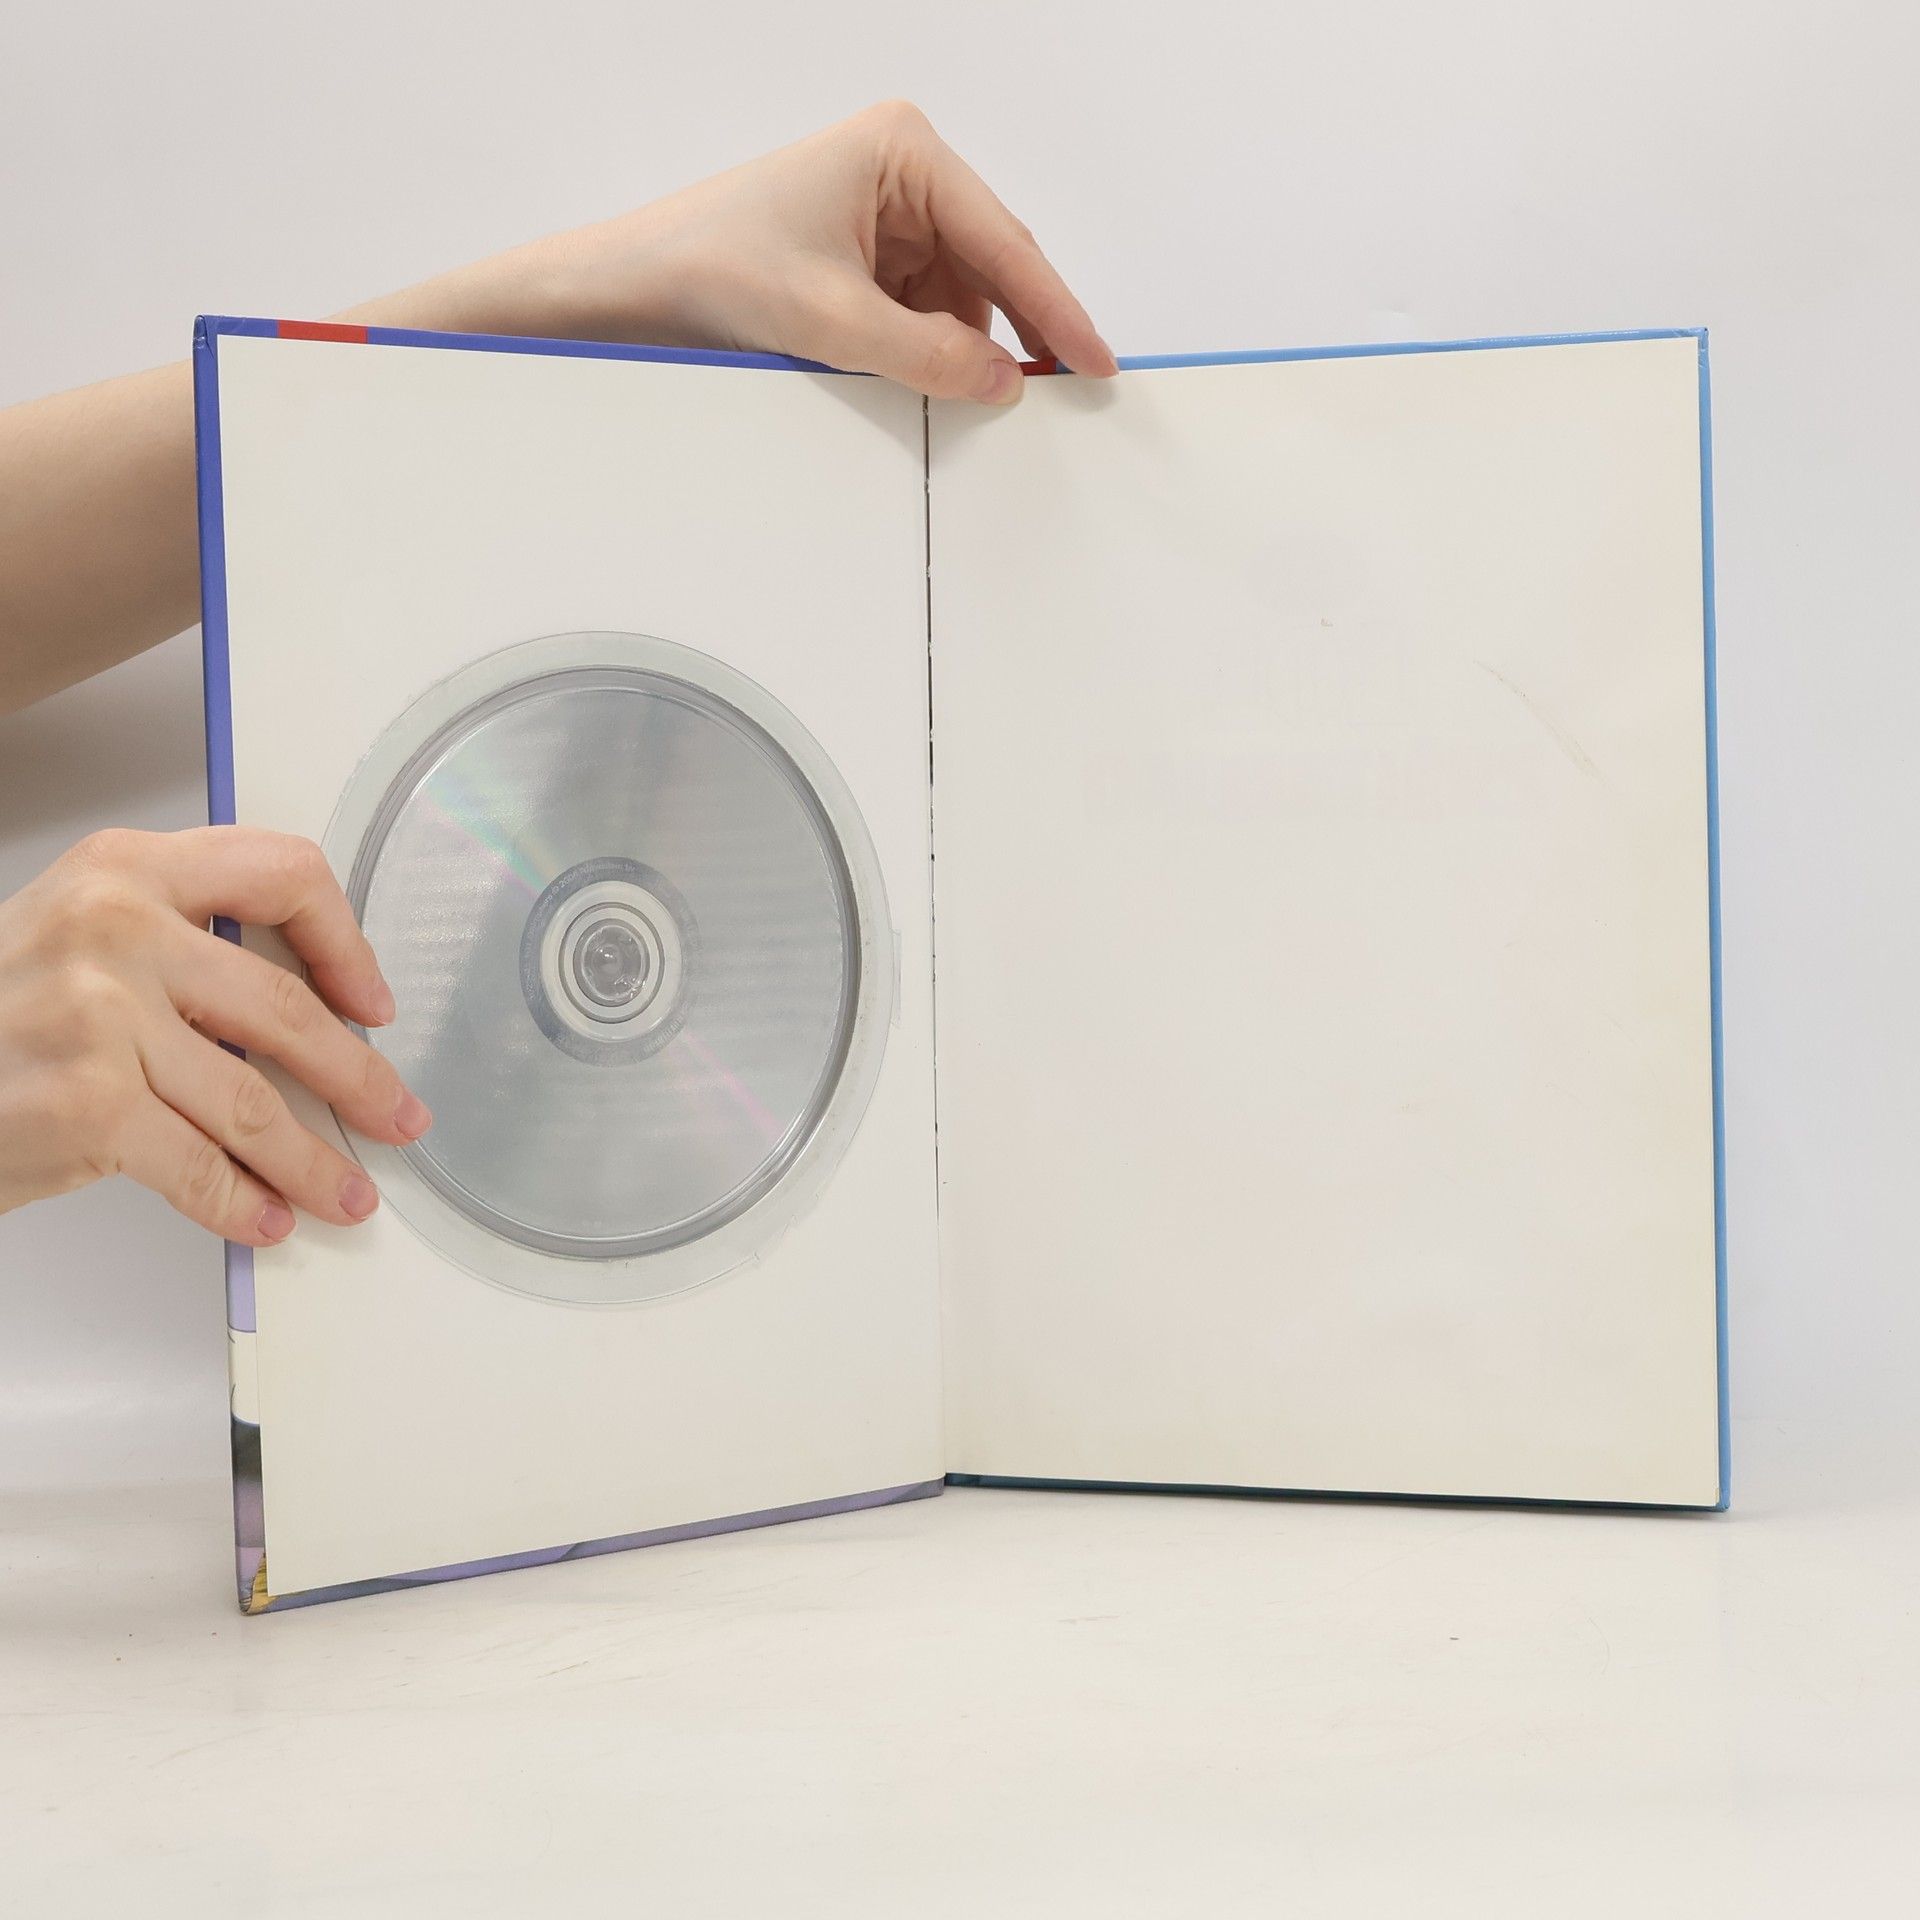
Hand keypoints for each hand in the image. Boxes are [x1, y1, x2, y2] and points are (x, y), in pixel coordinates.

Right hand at [0, 827, 429, 1242]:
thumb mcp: (76, 933)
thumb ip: (181, 940)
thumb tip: (314, 1013)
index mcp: (127, 869)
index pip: (282, 872)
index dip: (344, 942)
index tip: (370, 1001)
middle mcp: (117, 929)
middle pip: (286, 1008)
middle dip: (358, 1078)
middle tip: (397, 1116)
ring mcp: (101, 1018)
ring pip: (254, 1104)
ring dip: (313, 1162)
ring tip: (346, 1194)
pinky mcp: (88, 1106)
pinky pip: (199, 1167)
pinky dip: (243, 1204)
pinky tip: (265, 1219)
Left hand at [347, 101, 1117, 404]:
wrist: (627, 292)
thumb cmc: (708, 269)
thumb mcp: (831, 322)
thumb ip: (928, 356)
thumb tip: (1004, 382)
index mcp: (902, 153)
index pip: (1004, 242)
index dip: (1056, 311)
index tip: (1097, 364)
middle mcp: (900, 176)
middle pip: (990, 270)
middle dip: (1018, 335)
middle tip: (1062, 400)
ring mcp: (882, 220)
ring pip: (958, 301)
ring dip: (967, 354)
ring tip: (982, 409)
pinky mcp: (861, 263)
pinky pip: (923, 316)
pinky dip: (933, 357)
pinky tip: (938, 394)